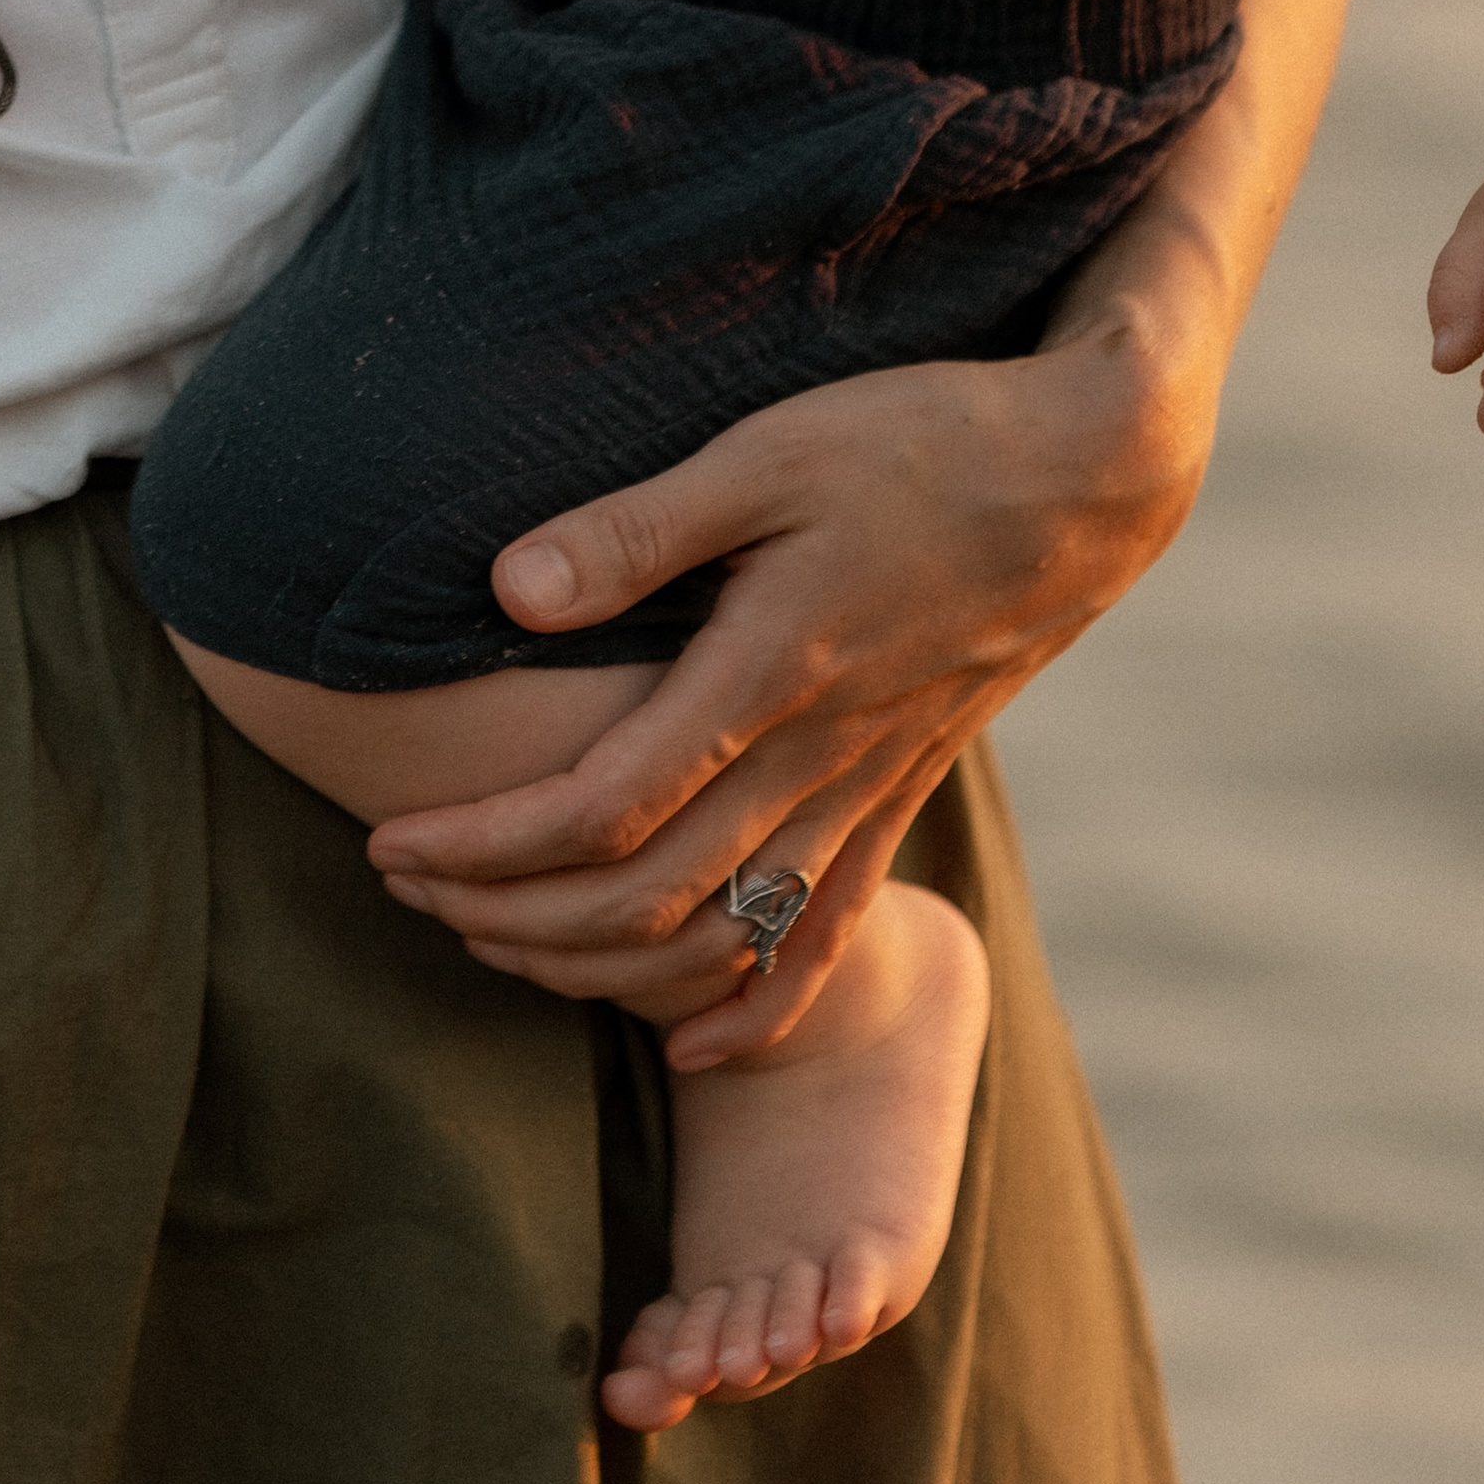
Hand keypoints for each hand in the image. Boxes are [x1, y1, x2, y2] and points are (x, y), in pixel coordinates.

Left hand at [368, 0, 1363, 1052]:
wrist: (1092, 473)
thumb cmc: (922, 438)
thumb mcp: (771, 450)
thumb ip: (639, 528)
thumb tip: (504, 591)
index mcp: (769, 673)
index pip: (598, 812)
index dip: (484, 847)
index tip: (391, 842)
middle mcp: (818, 756)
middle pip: (641, 900)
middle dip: (509, 915)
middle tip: (408, 896)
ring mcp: (870, 786)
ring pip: (720, 936)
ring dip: (597, 965)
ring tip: (497, 943)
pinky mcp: (908, 786)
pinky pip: (825, 932)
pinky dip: (751, 1007)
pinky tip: (697, 1044)